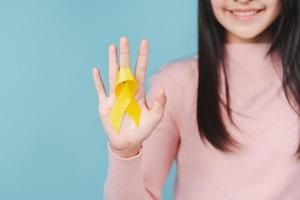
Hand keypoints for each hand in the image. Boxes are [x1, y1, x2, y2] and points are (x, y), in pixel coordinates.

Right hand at [92, 36, 166, 157]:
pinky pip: (100, 90)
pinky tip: (96, 70)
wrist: (128, 143)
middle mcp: (126, 90)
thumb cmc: (143, 130)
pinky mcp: (104, 104)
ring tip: (111, 48)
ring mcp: (115, 96)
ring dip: (112, 61)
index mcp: (139, 91)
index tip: (144, 42)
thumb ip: (160, 104)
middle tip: (124, 39)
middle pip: (125, 68)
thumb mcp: (155, 118)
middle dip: (125, 54)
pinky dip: (98, 81)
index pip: (141, 69)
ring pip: (113, 74)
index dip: (142, 56)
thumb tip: (162, 89)